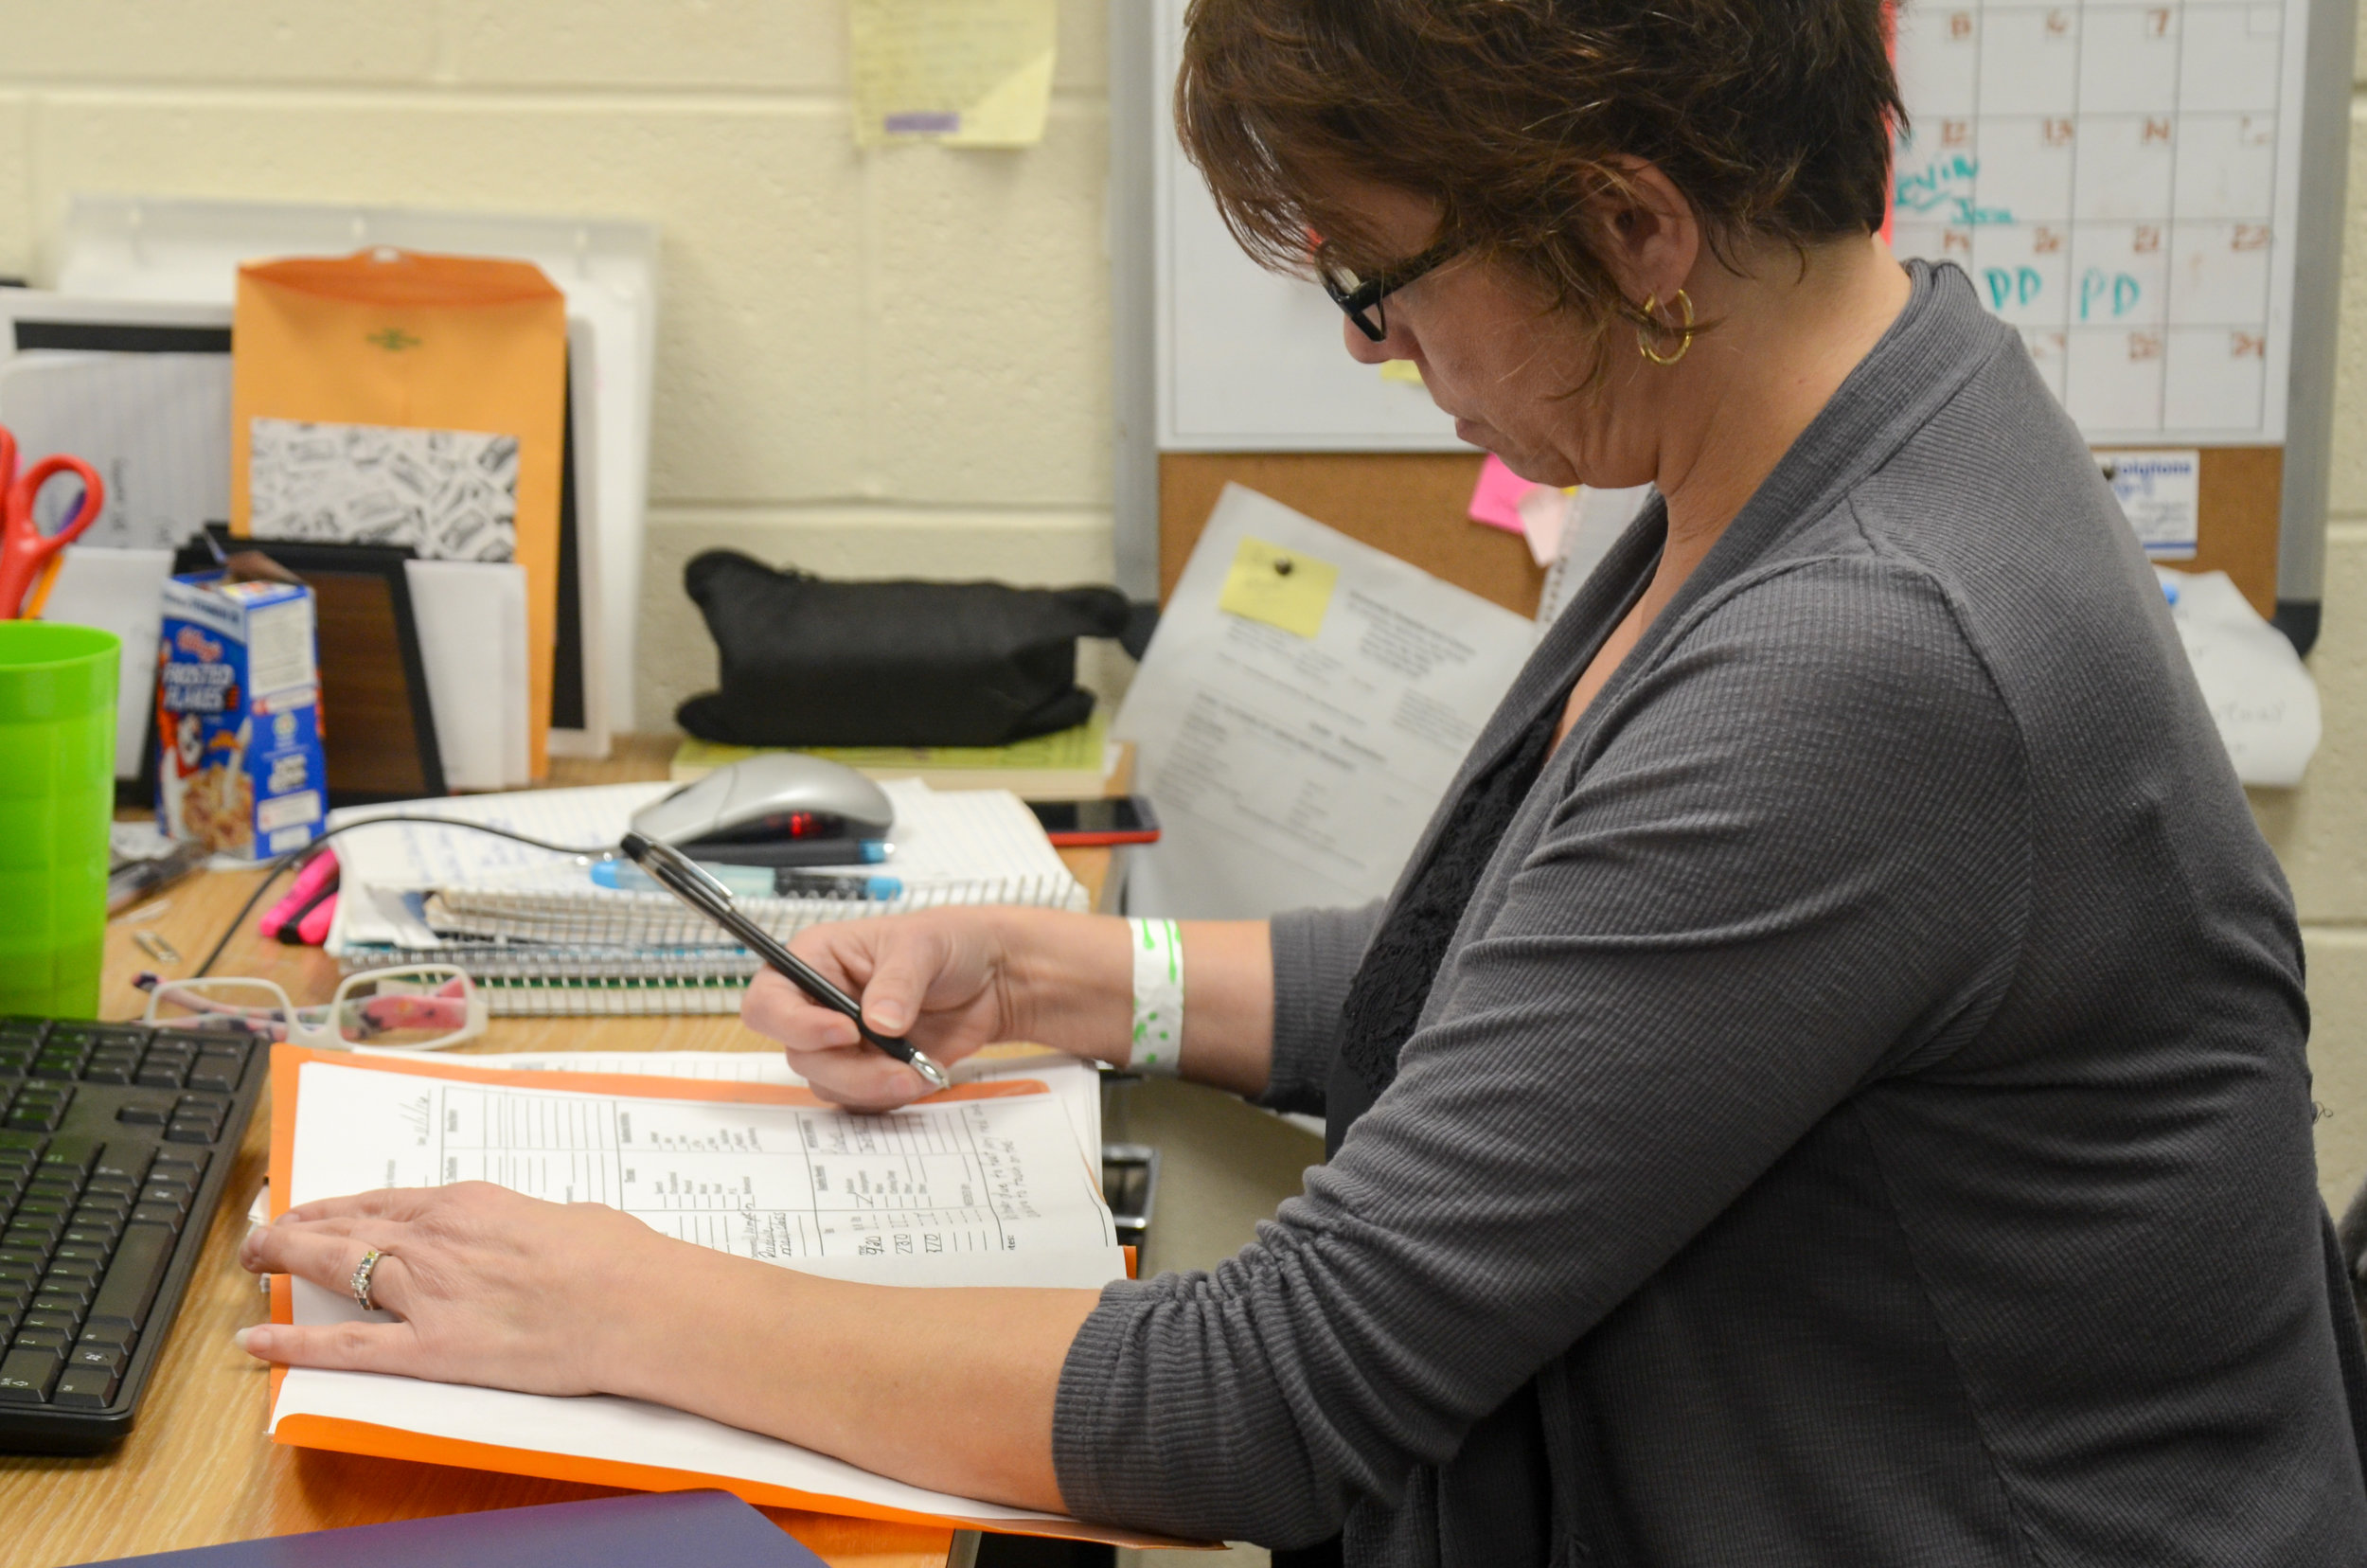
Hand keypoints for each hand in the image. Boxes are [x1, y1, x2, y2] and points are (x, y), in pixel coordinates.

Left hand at [235, 1182, 688, 1396]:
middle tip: (262, 1235)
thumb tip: (524, 1237)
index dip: (338, 1207)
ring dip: (285, 1263)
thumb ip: (524, 1226)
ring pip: (335, 1269)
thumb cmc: (617, 1258)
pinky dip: (296, 1342)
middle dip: (294, 1229)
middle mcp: (434, 1240)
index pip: (383, 1201)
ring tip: (254, 1264)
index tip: (314, 1211)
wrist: (633, 1301)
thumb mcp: (564, 1219)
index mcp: (468, 1203)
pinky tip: (259, 1338)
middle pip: (345, 1227)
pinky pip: (347, 1345)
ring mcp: (426, 1292)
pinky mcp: (430, 1348)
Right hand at [741, 909, 1040, 1110]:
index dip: (795, 1024)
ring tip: (919, 1071)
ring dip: (872, 1087)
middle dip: (848, 1069)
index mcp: (815, 961)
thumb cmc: (950, 943)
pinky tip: (923, 1075)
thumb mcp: (924, 946)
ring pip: (827, 1083)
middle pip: (797, 1054)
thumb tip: (878, 1021)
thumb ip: (898, 981)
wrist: (993, 980)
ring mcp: (842, 1042)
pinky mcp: (867, 1069)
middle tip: (897, 1068)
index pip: (769, 1002)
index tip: (845, 1032)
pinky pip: (858, 1099)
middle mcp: (819, 1005)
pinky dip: (888, 1096)